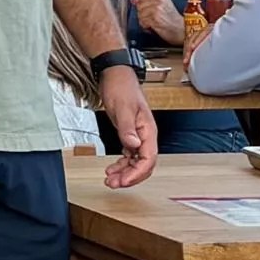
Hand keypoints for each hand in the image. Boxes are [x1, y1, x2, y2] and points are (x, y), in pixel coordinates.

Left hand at [98, 62, 155, 188]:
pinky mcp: (129, 134)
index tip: (124, 181)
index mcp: (148, 130)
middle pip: (144, 164)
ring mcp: (138, 136)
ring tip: (110, 180)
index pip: (149, 159)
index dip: (137, 173)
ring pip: (136, 162)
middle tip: (113, 184)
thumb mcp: (122, 107)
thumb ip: (127, 128)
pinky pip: (129, 156)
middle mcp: (145, 136)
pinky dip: (121, 164)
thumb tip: (133, 146)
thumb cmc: (121, 87)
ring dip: (124, 173)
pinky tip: (111, 169)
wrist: (115, 74)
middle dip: (130, 177)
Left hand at [132, 0, 184, 47]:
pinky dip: (146, 27)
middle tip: (153, 19)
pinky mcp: (155, 19)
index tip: (150, 12)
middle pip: (139, 7)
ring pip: (140, 15)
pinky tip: (154, 27)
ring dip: (145, 22)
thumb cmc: (173, 20)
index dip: (143, 8)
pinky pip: (143, 22)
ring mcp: (157, 10)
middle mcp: (159, 0)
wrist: (183, 30)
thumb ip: (146, 2)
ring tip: (155, 23)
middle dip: (143, 15)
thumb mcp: (161, 7)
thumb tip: (133, 0)